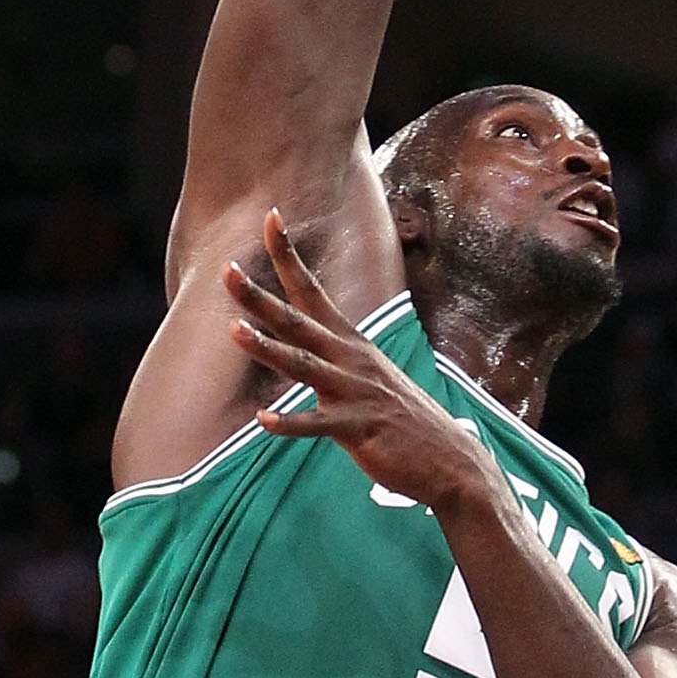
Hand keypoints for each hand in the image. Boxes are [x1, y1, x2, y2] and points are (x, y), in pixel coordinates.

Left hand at [224, 211, 494, 514]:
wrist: (450, 460)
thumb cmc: (404, 422)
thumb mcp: (369, 378)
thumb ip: (335, 361)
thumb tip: (305, 347)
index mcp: (352, 344)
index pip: (312, 290)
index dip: (289, 255)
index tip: (269, 217)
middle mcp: (352, 360)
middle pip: (298, 321)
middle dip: (260, 296)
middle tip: (226, 270)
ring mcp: (356, 393)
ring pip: (304, 364)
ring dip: (268, 347)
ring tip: (233, 330)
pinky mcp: (360, 428)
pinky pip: (319, 424)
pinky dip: (291, 422)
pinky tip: (263, 420)